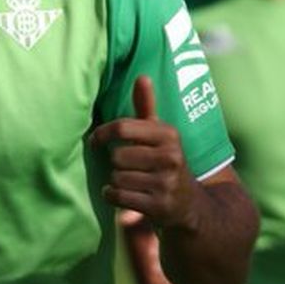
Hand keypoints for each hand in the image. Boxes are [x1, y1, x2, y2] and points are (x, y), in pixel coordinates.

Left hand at [91, 77, 199, 231]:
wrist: (190, 204)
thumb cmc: (165, 161)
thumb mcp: (159, 134)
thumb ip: (146, 107)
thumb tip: (142, 77)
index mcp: (168, 134)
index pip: (123, 127)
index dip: (102, 134)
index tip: (94, 141)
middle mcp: (171, 157)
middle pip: (117, 156)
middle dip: (116, 163)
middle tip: (126, 167)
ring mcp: (166, 183)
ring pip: (117, 178)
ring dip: (116, 181)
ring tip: (129, 182)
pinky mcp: (159, 206)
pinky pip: (119, 197)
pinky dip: (114, 196)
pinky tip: (123, 195)